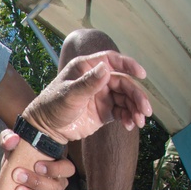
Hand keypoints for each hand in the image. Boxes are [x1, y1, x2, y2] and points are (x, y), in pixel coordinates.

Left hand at [0, 131, 73, 189]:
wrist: (8, 185)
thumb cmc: (16, 163)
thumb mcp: (12, 149)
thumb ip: (9, 139)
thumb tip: (12, 139)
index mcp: (55, 167)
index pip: (67, 168)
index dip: (55, 168)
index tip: (37, 165)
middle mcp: (57, 185)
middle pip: (57, 187)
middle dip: (37, 182)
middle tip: (18, 176)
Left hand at [22, 50, 151, 143]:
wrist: (46, 129)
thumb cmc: (52, 106)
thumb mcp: (69, 94)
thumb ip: (87, 83)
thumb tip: (105, 68)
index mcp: (87, 67)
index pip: (112, 60)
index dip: (129, 65)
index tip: (141, 74)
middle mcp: (98, 79)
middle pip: (124, 83)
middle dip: (137, 96)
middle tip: (145, 110)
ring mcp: (102, 95)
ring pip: (126, 98)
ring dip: (135, 108)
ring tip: (139, 121)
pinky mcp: (104, 111)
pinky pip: (121, 112)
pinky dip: (128, 117)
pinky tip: (131, 125)